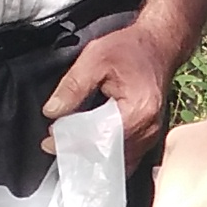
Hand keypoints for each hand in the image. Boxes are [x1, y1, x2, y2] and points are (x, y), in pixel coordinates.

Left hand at [44, 16, 177, 169]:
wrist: (158, 46)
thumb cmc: (130, 48)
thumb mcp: (95, 57)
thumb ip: (73, 86)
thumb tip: (52, 112)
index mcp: (137, 110)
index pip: (98, 138)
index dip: (71, 141)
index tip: (49, 141)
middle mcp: (148, 129)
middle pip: (107, 154)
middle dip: (77, 151)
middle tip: (53, 145)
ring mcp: (150, 136)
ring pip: (115, 161)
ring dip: (90, 157)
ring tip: (67, 148)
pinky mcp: (148, 138)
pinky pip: (124, 157)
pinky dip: (104, 156)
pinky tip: (87, 149)